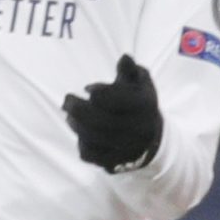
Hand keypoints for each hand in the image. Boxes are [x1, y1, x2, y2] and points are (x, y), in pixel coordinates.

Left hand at [63, 54, 161, 171]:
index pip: (112, 99)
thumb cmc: (139, 103)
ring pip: (93, 138)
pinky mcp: (116, 162)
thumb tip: (124, 57)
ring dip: (76, 126)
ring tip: (70, 117)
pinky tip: (81, 134)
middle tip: (67, 101)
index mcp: (143, 106)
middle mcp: (136, 129)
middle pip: (98, 120)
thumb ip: (130, 69)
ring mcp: (126, 148)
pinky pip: (91, 155)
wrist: (152, 138)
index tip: (88, 88)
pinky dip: (82, 144)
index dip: (96, 92)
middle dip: (77, 109)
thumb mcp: (140, 82)